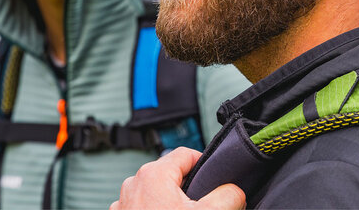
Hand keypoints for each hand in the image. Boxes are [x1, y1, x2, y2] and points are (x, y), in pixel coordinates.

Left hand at [110, 147, 245, 209]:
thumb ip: (228, 196)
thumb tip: (235, 192)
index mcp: (153, 174)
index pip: (187, 155)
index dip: (207, 166)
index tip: (218, 182)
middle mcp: (134, 185)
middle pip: (171, 176)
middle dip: (189, 191)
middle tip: (203, 209)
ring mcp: (124, 205)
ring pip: (157, 195)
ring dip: (172, 206)